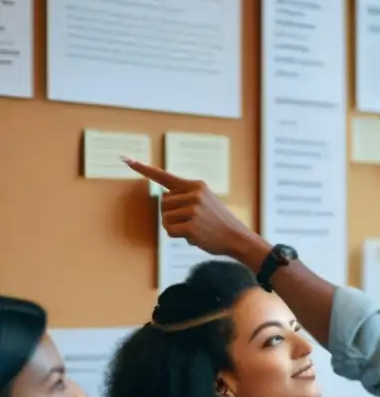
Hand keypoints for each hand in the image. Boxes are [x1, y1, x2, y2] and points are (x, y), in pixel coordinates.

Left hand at [122, 158, 258, 258]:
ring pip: (164, 218)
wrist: (238, 238)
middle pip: (163, 203)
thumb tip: (165, 198)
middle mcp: (194, 194)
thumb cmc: (218, 222)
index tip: (125, 159)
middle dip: (172, 214)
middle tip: (193, 221)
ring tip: (194, 228)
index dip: (143, 169)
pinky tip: (194, 236)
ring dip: (174, 226)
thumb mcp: (205, 201)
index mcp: (196, 185)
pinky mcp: (191, 225)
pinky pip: (170, 231)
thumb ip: (184, 197)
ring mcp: (193, 209)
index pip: (164, 176)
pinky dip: (178, 236)